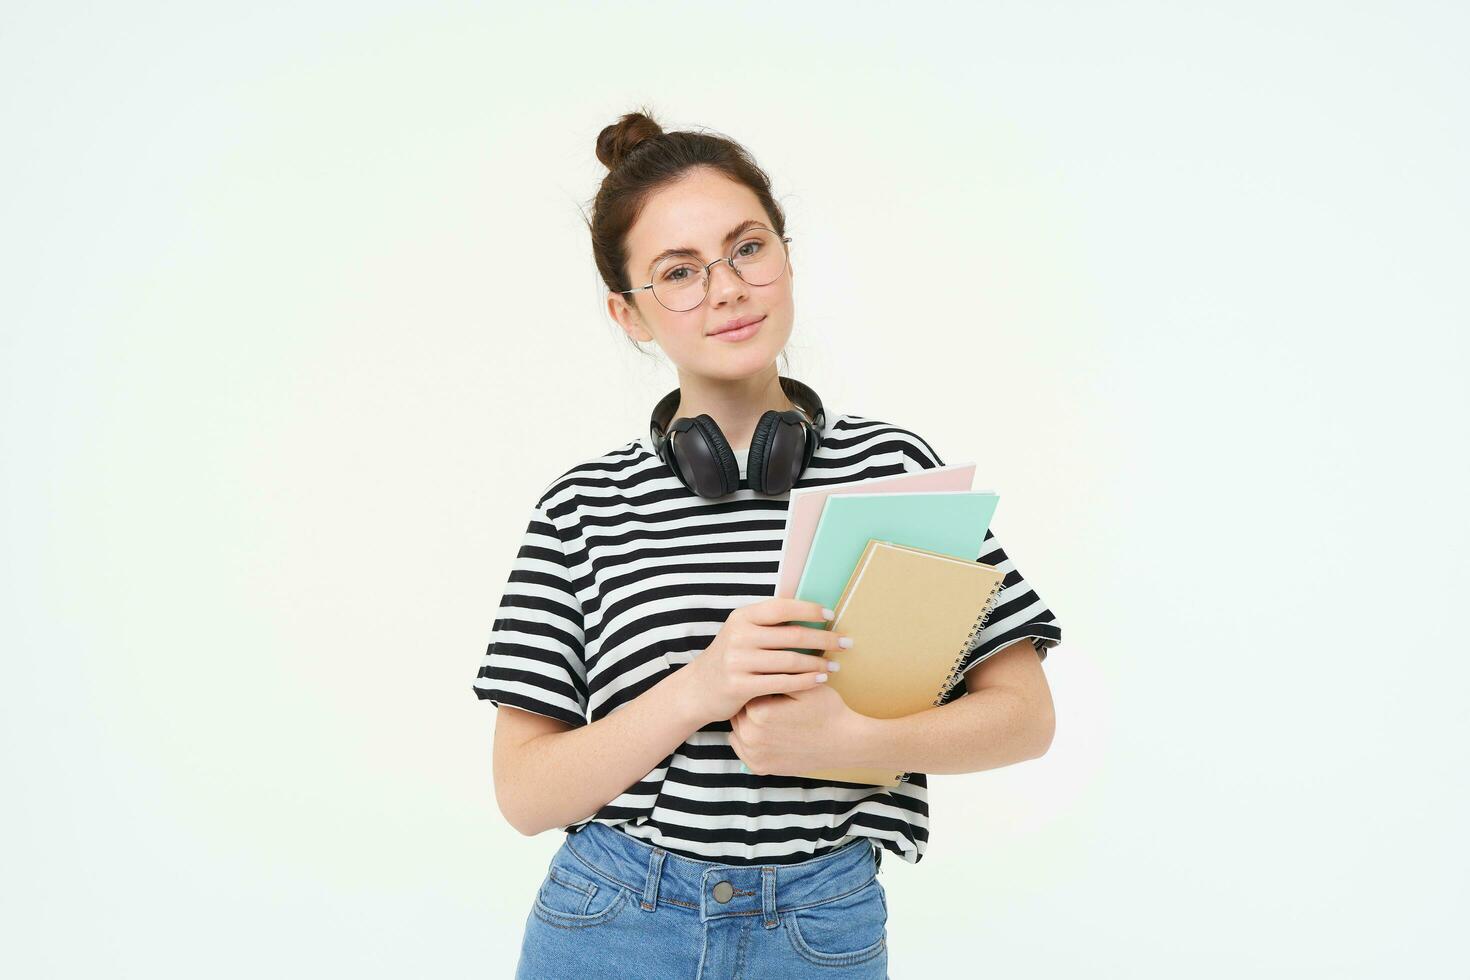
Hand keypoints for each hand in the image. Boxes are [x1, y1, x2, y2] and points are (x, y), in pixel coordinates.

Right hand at [681, 597, 850, 726]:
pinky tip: (821, 680)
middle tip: (846, 643)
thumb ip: (768, 623)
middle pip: (792, 635)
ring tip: (836, 665)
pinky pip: (782, 683)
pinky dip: (806, 681)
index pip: (782, 607)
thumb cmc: (730, 658)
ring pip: (790, 661)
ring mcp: (738, 661)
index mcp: (742, 617)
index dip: (810, 610)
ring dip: (819, 663)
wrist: (697, 690)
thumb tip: (809, 611)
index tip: (832, 616)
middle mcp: (739, 636)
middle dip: (824, 639)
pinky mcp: (740, 686)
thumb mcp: (741, 632)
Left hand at [728, 683, 867, 776]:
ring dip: (747, 722)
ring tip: (770, 718)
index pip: (747, 690)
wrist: (845, 743)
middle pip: (739, 711)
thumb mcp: (805, 685)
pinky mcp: (760, 767)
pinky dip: (748, 741)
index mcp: (759, 712)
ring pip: (738, 730)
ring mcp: (754, 754)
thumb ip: (779, 674)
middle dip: (751, 704)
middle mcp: (751, 736)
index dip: (759, 686)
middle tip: (772, 703)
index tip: (771, 687)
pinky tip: (766, 733)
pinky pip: (741, 749)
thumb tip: (758, 660)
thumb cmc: (827, 711)